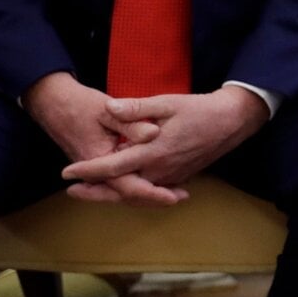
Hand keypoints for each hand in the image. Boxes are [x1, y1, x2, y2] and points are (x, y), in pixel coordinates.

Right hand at [21, 72, 180, 206]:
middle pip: (127, 194)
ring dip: (146, 194)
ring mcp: (95, 171)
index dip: (152, 193)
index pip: (128, 185)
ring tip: (174, 193)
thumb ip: (131, 122)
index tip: (174, 197)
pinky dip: (136, 185)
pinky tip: (155, 181)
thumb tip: (154, 133)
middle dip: (154, 198)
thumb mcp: (107, 110)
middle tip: (182, 197)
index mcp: (99, 158)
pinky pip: (118, 182)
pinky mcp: (98, 166)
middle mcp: (95, 171)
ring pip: (122, 190)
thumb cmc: (80, 104)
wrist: (53, 104)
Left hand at [61, 86, 268, 196]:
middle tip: (71, 191)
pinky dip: (133, 193)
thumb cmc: (198, 109)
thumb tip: (108, 108)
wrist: (231, 122)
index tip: (66, 171)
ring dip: (111, 194)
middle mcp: (159, 170)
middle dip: (94, 192)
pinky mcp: (178, 178)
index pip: (112, 166)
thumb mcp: (166, 103)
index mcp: (152, 152)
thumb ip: (136, 108)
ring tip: (91, 191)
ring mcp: (170, 177)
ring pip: (135, 193)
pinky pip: (150, 191)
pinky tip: (124, 188)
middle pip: (120, 188)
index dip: (87, 170)